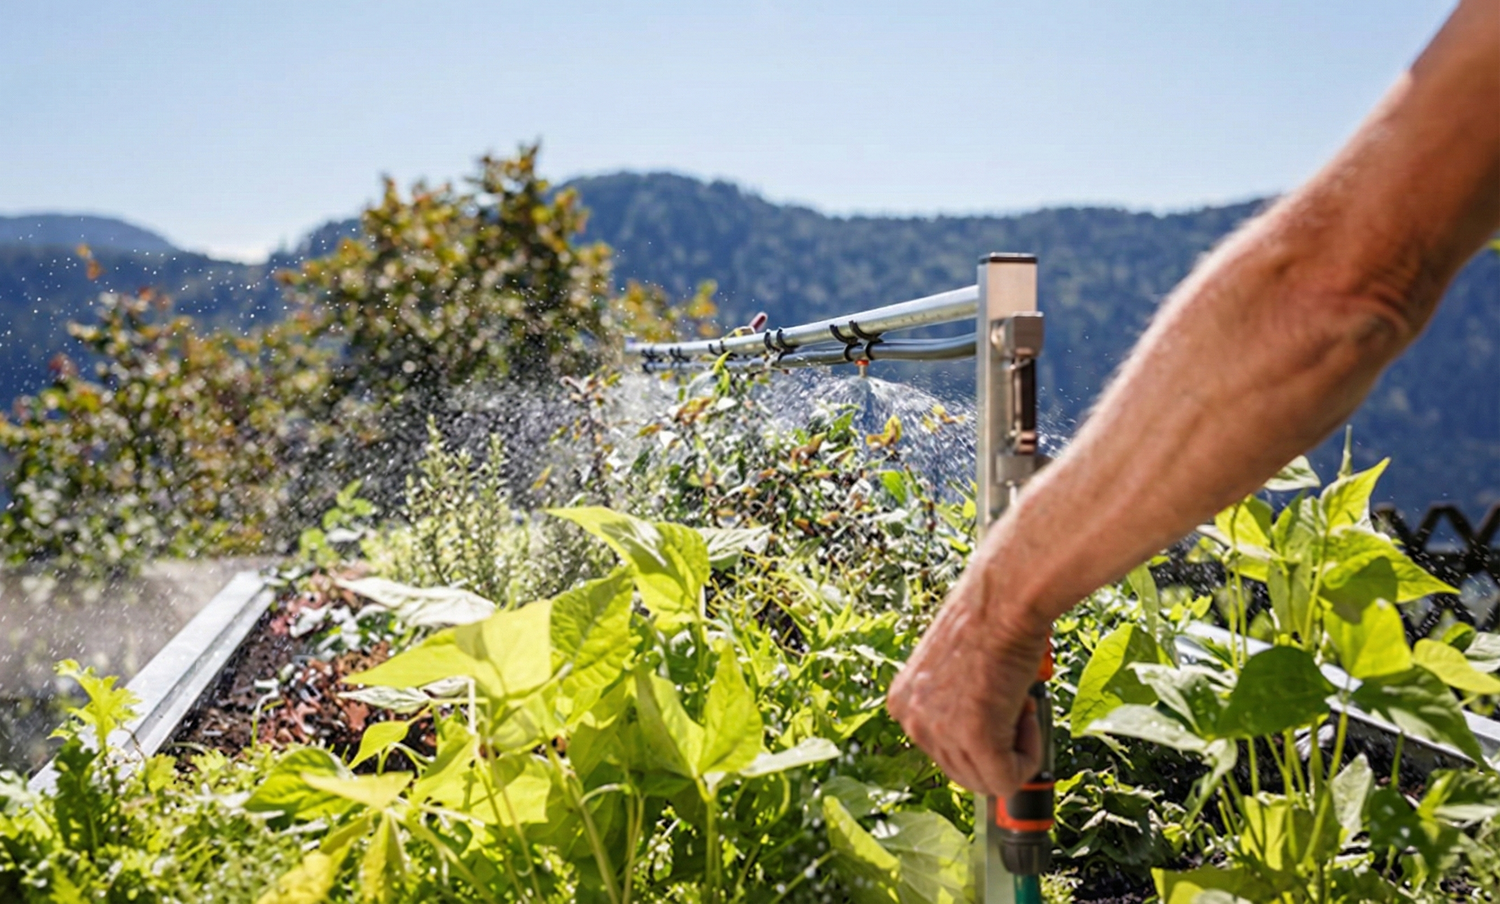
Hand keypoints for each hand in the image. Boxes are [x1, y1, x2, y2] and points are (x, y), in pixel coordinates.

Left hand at [887, 554, 1050, 798]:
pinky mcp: (973, 737)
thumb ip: (955, 702)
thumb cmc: (988, 620)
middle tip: (1014, 704)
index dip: (980, 735)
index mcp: (903, 702)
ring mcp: (938, 732)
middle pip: (962, 771)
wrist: (1003, 598)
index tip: (997, 704)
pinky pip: (1007, 779)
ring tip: (1019, 703)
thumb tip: (981, 729)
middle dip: (997, 748)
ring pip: (987, 780)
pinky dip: (1028, 756)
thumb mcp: (954, 668)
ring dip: (1015, 749)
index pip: (944, 751)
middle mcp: (911, 720)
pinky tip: (1026, 711)